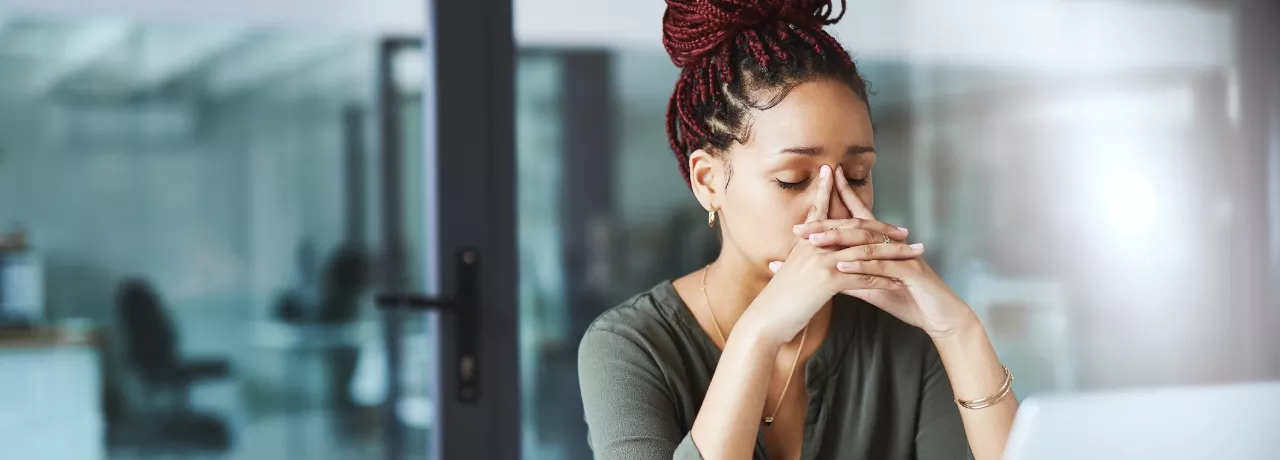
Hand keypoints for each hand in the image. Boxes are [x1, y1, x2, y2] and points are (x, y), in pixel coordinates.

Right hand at [738, 165, 923, 346]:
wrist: (765, 320)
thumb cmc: (778, 301)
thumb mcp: (789, 272)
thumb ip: (802, 259)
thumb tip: (812, 253)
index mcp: (805, 241)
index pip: (824, 210)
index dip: (839, 195)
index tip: (853, 184)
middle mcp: (814, 245)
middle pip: (855, 229)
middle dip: (883, 229)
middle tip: (905, 231)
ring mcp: (821, 261)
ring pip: (865, 251)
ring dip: (893, 254)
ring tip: (913, 255)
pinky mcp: (827, 280)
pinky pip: (862, 276)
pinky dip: (883, 279)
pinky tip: (899, 281)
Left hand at [775, 166, 977, 338]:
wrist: (940, 317)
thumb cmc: (907, 299)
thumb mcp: (872, 288)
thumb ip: (850, 278)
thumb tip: (823, 273)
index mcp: (882, 245)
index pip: (856, 221)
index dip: (835, 209)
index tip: (807, 207)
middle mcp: (891, 244)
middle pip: (855, 228)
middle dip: (827, 225)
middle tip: (800, 228)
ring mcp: (901, 256)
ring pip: (866, 243)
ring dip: (839, 241)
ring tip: (814, 242)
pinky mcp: (909, 272)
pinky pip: (882, 266)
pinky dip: (861, 266)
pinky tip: (841, 266)